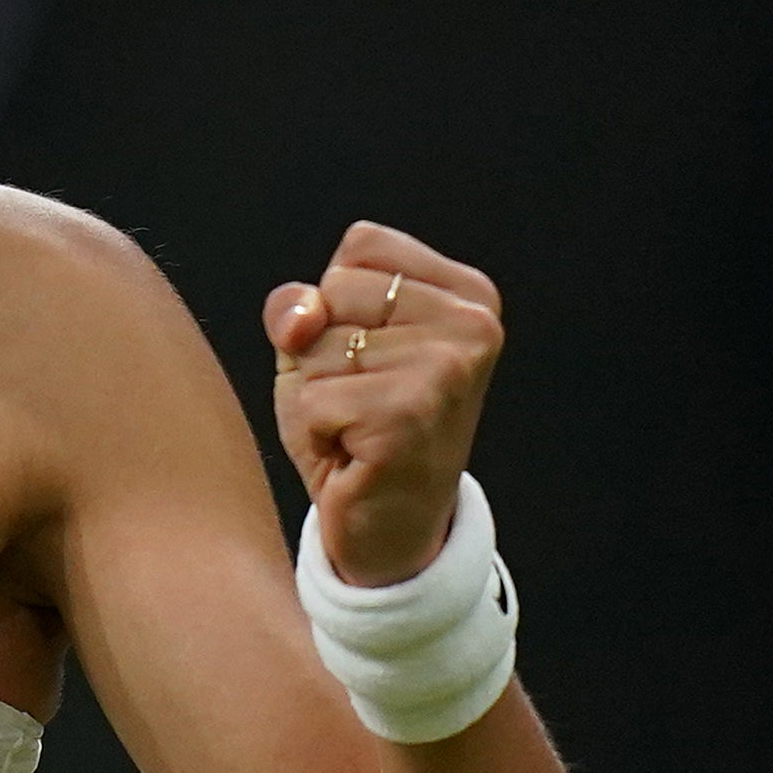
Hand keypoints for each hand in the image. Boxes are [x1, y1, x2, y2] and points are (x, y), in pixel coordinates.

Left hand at [265, 222, 505, 588]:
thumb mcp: (317, 349)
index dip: (336, 303)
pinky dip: (316, 433)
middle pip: (335, 289)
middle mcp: (473, 323)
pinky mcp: (413, 414)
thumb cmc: (355, 429)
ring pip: (319, 346)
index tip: (370, 357)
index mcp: (467, 292)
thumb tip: (301, 316)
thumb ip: (299, 307)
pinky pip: (315, 399)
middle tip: (362, 401)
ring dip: (318, 395)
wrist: (387, 528)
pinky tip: (354, 453)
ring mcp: (448, 368)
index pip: (361, 244)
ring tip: (359, 427)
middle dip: (323, 351)